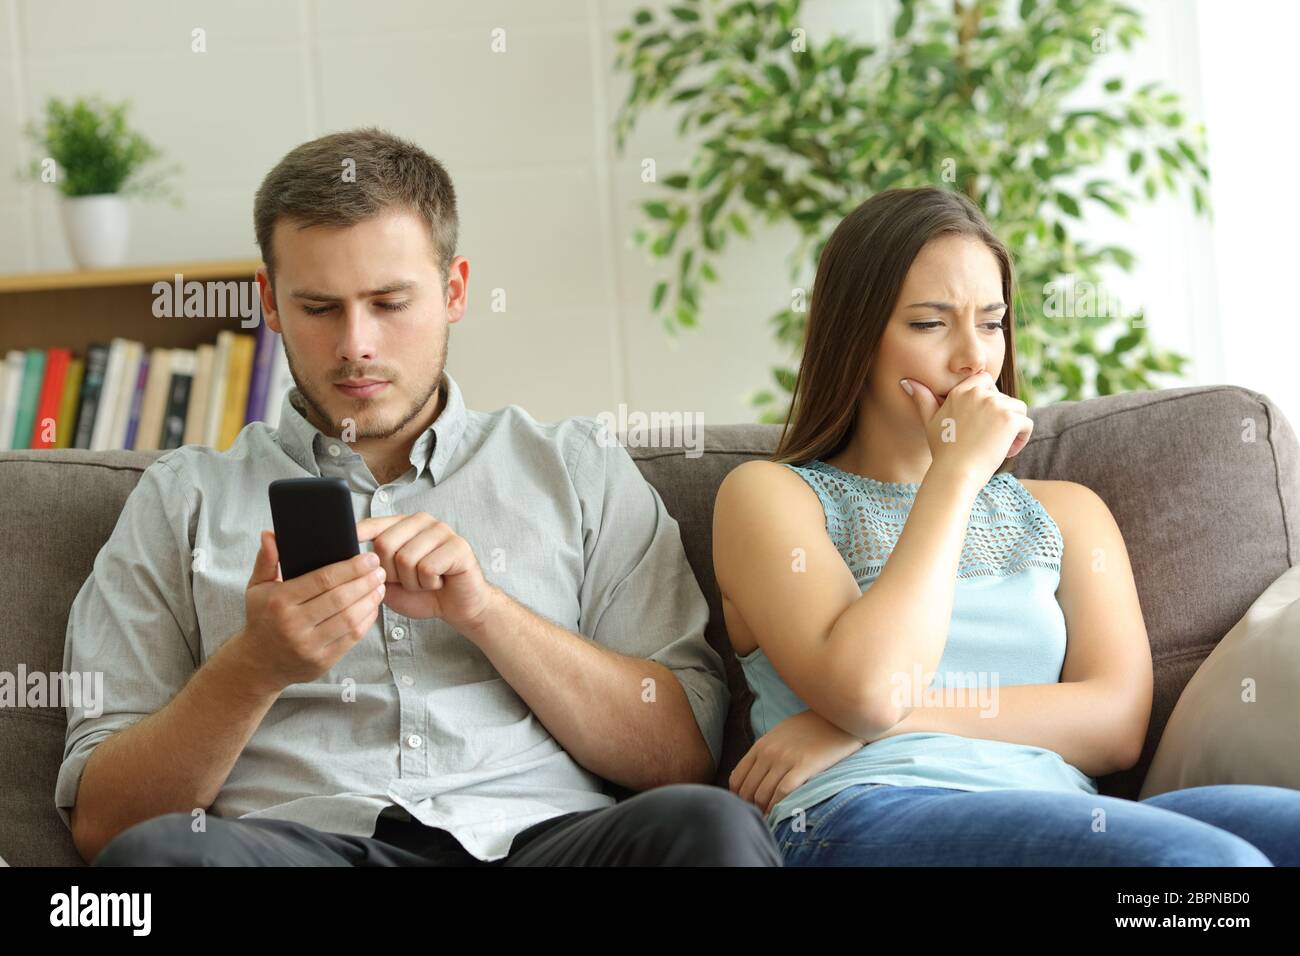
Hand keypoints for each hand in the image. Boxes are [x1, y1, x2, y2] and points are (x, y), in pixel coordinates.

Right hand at [233, 530, 385, 694]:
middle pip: (340, 598)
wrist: (258, 664)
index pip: (322, 580)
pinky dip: (367, 620)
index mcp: (280, 602)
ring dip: (370, 600)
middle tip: (380, 570)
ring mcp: (309, 646)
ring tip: (380, 586)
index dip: (350, 568)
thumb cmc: (262, 619)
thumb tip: (269, 534)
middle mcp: (294, 625)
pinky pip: (351, 638)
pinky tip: (372, 607)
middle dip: (365, 581)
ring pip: (349, 619)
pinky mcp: (322, 661)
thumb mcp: (257, 587)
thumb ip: (267, 559)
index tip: (369, 557)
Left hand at [355, 513, 494, 630]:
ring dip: (413, 582)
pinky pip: (428, 568)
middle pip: (385, 544)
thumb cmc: (423, 593)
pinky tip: (439, 582)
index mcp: (403, 525)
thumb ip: (372, 568)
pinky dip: (429, 584)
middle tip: (409, 581)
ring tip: (425, 582)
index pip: (374, 524)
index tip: (346, 539)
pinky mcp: (458, 546)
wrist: (457, 607)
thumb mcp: (388, 582)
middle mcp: (422, 521)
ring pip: (406, 559)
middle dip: (391, 574)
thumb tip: (349, 560)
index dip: (358, 533)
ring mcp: (442, 531)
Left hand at [729, 709, 866, 815]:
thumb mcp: (781, 734)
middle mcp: (769, 753)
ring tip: (770, 820)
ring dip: (764, 811)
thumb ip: (766, 751)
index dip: (738, 797)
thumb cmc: (811, 727)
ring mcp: (785, 759)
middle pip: (748, 790)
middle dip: (750, 807)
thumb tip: (755, 773)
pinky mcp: (804, 766)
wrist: (839, 715)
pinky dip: (778, 807)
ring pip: (762, 794)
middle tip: (759, 818)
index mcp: (761, 746)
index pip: (737, 778)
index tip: (747, 807)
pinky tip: (782, 815)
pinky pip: (783, 792)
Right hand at [902, 370, 1032, 485]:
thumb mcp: (929, 422)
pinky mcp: (1010, 419)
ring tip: (1000, 447)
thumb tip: (906, 382)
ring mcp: (995, 405)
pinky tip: (1008, 452)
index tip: (983, 423)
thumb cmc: (943, 451)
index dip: (989, 401)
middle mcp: (978, 394)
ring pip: (1018, 410)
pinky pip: (1026, 423)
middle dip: (1002, 418)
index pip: (985, 380)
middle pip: (1004, 398)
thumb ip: (922, 399)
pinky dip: (1022, 438)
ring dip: (1014, 429)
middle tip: (989, 441)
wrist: (955, 473)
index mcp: (961, 391)